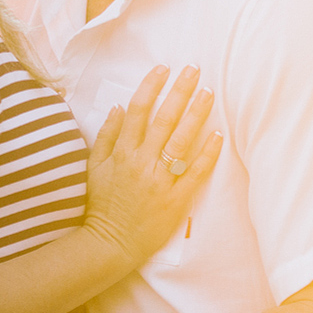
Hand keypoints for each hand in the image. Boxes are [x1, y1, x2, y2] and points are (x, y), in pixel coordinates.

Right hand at [81, 65, 223, 267]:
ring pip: (181, 141)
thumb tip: (118, 106)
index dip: (151, 86)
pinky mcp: (176, 199)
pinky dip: (207, 153)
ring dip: (196, 114)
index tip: (164, 68)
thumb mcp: (93, 167)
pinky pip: (195, 172)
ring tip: (209, 93)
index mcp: (121, 152)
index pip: (138, 110)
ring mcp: (160, 180)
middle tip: (194, 69)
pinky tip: (218, 135)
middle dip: (180, 91)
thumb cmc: (100, 205)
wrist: (109, 244)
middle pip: (164, 119)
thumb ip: (105, 135)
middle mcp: (141, 162)